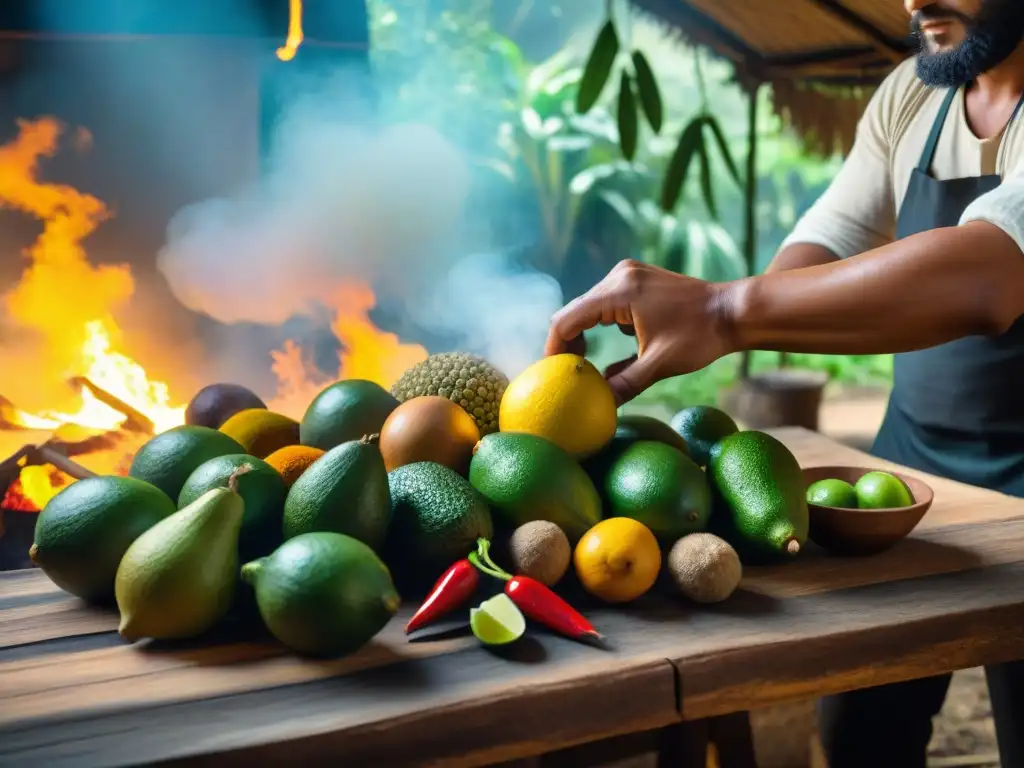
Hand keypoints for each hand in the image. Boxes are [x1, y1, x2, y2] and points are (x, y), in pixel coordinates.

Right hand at [545, 260, 738, 403]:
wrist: (733, 311)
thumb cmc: (700, 336)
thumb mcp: (659, 365)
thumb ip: (623, 384)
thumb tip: (596, 407)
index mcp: (620, 291)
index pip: (567, 319)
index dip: (554, 348)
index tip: (550, 373)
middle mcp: (619, 276)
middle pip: (574, 311)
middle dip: (566, 344)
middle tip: (564, 374)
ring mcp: (628, 275)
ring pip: (589, 306)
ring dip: (583, 335)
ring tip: (582, 366)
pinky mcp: (636, 279)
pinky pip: (606, 303)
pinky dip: (600, 326)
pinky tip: (606, 351)